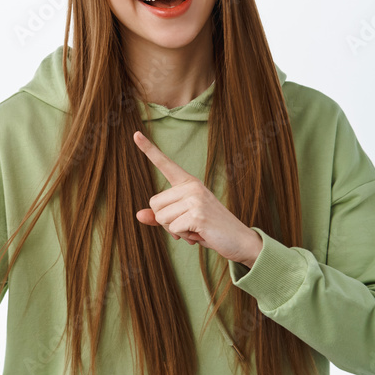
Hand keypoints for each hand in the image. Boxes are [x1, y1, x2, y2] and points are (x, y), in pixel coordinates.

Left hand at [132, 131, 261, 267]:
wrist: (239, 240)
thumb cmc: (209, 228)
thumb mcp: (183, 220)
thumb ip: (160, 216)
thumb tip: (138, 215)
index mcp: (188, 183)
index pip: (165, 163)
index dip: (149, 149)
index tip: (135, 134)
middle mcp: (191, 186)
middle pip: (154, 204)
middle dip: (165, 221)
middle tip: (187, 224)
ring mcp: (195, 198)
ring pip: (161, 218)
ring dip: (175, 230)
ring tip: (195, 228)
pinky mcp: (198, 214)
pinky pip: (173, 229)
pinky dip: (184, 236)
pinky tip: (199, 234)